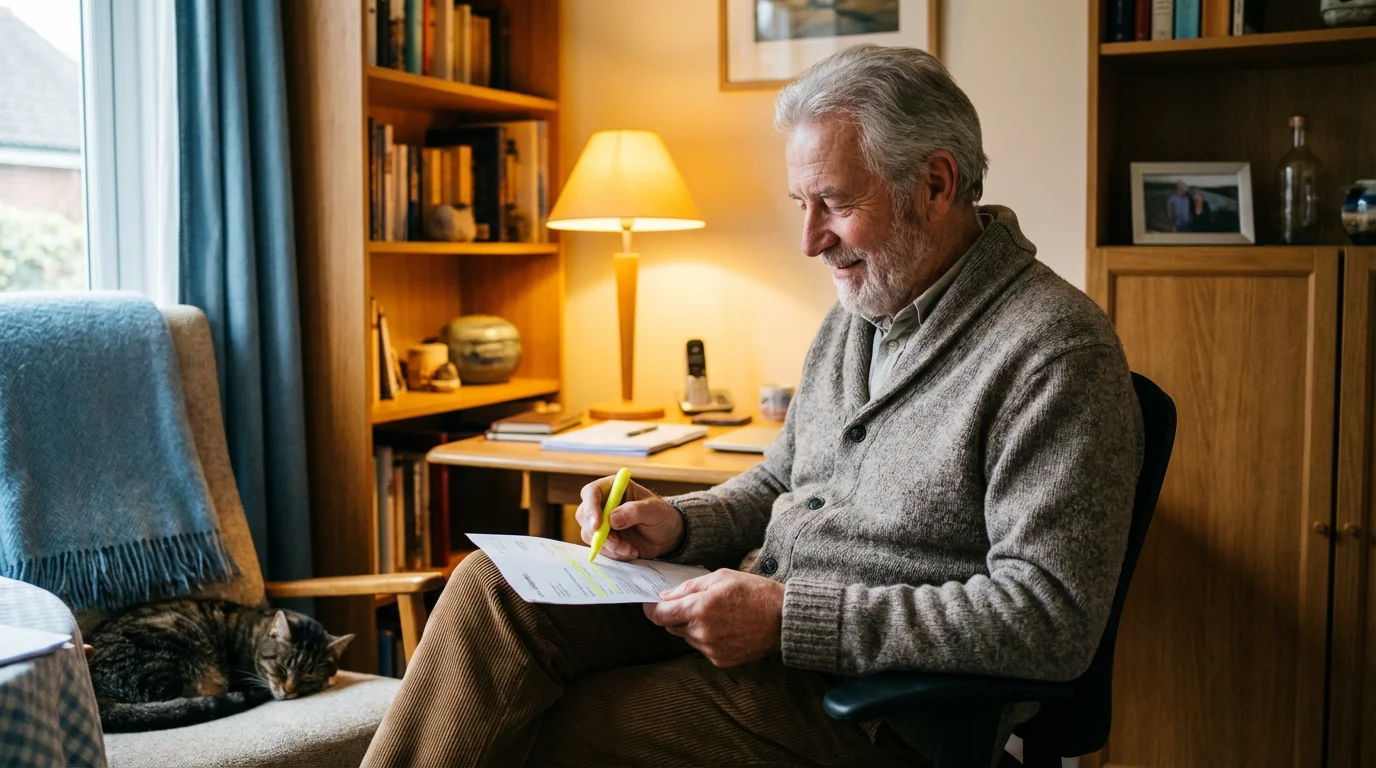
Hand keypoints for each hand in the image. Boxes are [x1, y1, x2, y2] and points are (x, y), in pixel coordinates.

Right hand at [575, 475, 683, 560]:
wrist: (666, 535)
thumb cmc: (661, 515)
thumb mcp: (654, 510)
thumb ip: (634, 511)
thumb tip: (612, 519)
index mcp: (613, 488)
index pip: (591, 492)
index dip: (591, 507)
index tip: (598, 524)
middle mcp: (602, 503)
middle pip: (583, 515)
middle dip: (597, 532)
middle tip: (616, 543)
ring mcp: (601, 522)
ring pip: (589, 534)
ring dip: (609, 545)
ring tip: (630, 549)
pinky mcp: (603, 538)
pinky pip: (599, 548)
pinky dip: (613, 553)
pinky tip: (631, 551)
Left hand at [643, 569, 784, 667]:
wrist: (783, 619)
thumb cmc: (754, 592)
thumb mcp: (720, 577)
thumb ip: (688, 587)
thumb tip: (665, 597)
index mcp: (699, 608)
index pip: (659, 615)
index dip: (651, 609)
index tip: (649, 604)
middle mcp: (701, 633)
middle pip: (671, 626)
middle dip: (676, 615)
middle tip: (692, 603)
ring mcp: (711, 650)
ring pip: (687, 638)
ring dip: (692, 627)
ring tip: (716, 614)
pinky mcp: (721, 661)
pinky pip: (702, 649)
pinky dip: (706, 638)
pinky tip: (724, 627)